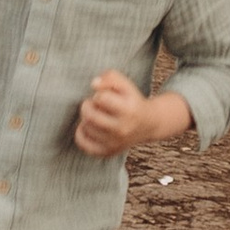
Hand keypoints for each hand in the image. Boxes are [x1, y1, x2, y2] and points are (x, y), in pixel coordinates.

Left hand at [75, 71, 190, 156]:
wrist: (148, 125)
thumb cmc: (132, 101)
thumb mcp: (126, 85)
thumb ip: (110, 77)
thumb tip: (94, 83)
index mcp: (129, 110)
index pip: (101, 98)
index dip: (99, 94)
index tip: (105, 96)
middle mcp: (122, 129)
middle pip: (90, 115)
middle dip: (88, 105)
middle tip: (94, 104)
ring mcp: (115, 143)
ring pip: (86, 127)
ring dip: (86, 118)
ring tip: (95, 115)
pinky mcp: (107, 152)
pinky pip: (83, 144)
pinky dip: (81, 133)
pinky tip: (88, 127)